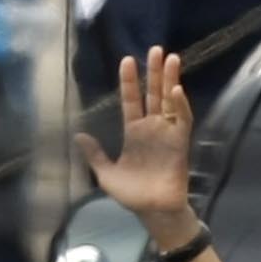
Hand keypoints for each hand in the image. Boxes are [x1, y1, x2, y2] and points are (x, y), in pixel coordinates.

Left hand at [78, 46, 199, 232]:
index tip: (127, 59)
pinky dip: (180, 106)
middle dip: (154, 72)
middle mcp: (151, 128)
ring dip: (170, 81)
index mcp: (133, 132)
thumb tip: (78, 134)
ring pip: (170, 101)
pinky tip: (176, 91)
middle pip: (153, 94)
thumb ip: (94, 154)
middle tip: (156, 49)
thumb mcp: (105, 173)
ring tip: (171, 58)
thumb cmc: (131, 194)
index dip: (129, 81)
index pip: (130, 100)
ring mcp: (167, 133)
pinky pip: (182, 120)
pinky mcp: (180, 143)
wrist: (152, 212)